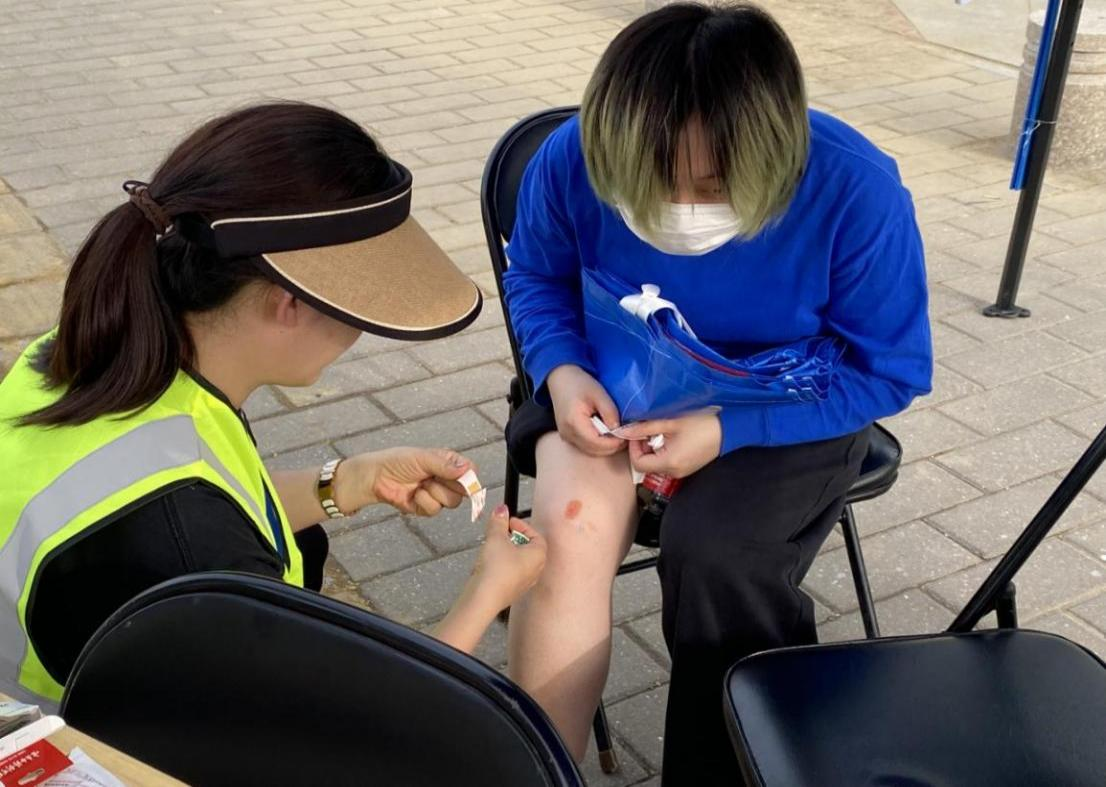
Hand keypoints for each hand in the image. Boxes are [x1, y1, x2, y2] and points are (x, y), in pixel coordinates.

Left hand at [339, 447, 470, 516]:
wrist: (376, 478)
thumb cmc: (398, 462)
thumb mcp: (423, 458)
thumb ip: (446, 465)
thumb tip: (467, 470)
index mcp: (447, 463)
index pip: (470, 471)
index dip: (469, 477)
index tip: (463, 478)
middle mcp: (445, 479)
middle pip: (464, 490)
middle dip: (449, 485)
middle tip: (434, 478)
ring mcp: (436, 494)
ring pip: (451, 502)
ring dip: (435, 493)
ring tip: (421, 485)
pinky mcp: (426, 508)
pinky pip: (435, 510)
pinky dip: (424, 502)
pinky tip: (414, 494)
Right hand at [470, 505, 546, 611]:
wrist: (484, 597)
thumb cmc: (495, 569)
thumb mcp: (496, 538)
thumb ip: (499, 522)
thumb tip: (501, 510)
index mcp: (538, 555)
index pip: (536, 535)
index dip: (522, 526)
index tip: (508, 522)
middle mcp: (536, 570)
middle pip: (529, 548)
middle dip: (514, 538)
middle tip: (501, 533)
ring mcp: (525, 583)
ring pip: (520, 561)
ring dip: (508, 551)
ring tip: (493, 547)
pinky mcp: (513, 592)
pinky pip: (512, 573)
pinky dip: (503, 564)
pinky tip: (489, 563)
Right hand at [547, 364, 625, 456]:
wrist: (561, 379)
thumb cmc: (580, 383)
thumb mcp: (599, 394)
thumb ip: (610, 413)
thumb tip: (619, 430)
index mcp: (574, 423)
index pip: (598, 443)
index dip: (615, 442)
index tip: (627, 434)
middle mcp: (567, 434)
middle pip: (595, 451)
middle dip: (612, 446)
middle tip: (625, 435)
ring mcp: (566, 437)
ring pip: (591, 451)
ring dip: (606, 446)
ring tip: (617, 433)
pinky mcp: (567, 436)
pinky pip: (586, 446)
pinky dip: (598, 443)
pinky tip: (605, 432)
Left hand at [619, 411, 721, 478]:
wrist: (728, 430)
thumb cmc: (702, 424)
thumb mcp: (670, 423)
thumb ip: (645, 428)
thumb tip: (624, 431)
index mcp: (669, 462)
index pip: (638, 463)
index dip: (633, 447)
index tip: (638, 433)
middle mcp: (674, 472)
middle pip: (646, 465)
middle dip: (643, 447)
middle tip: (649, 430)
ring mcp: (681, 472)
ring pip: (656, 464)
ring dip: (653, 449)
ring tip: (662, 432)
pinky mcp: (687, 468)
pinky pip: (667, 463)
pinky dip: (663, 452)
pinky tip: (671, 438)